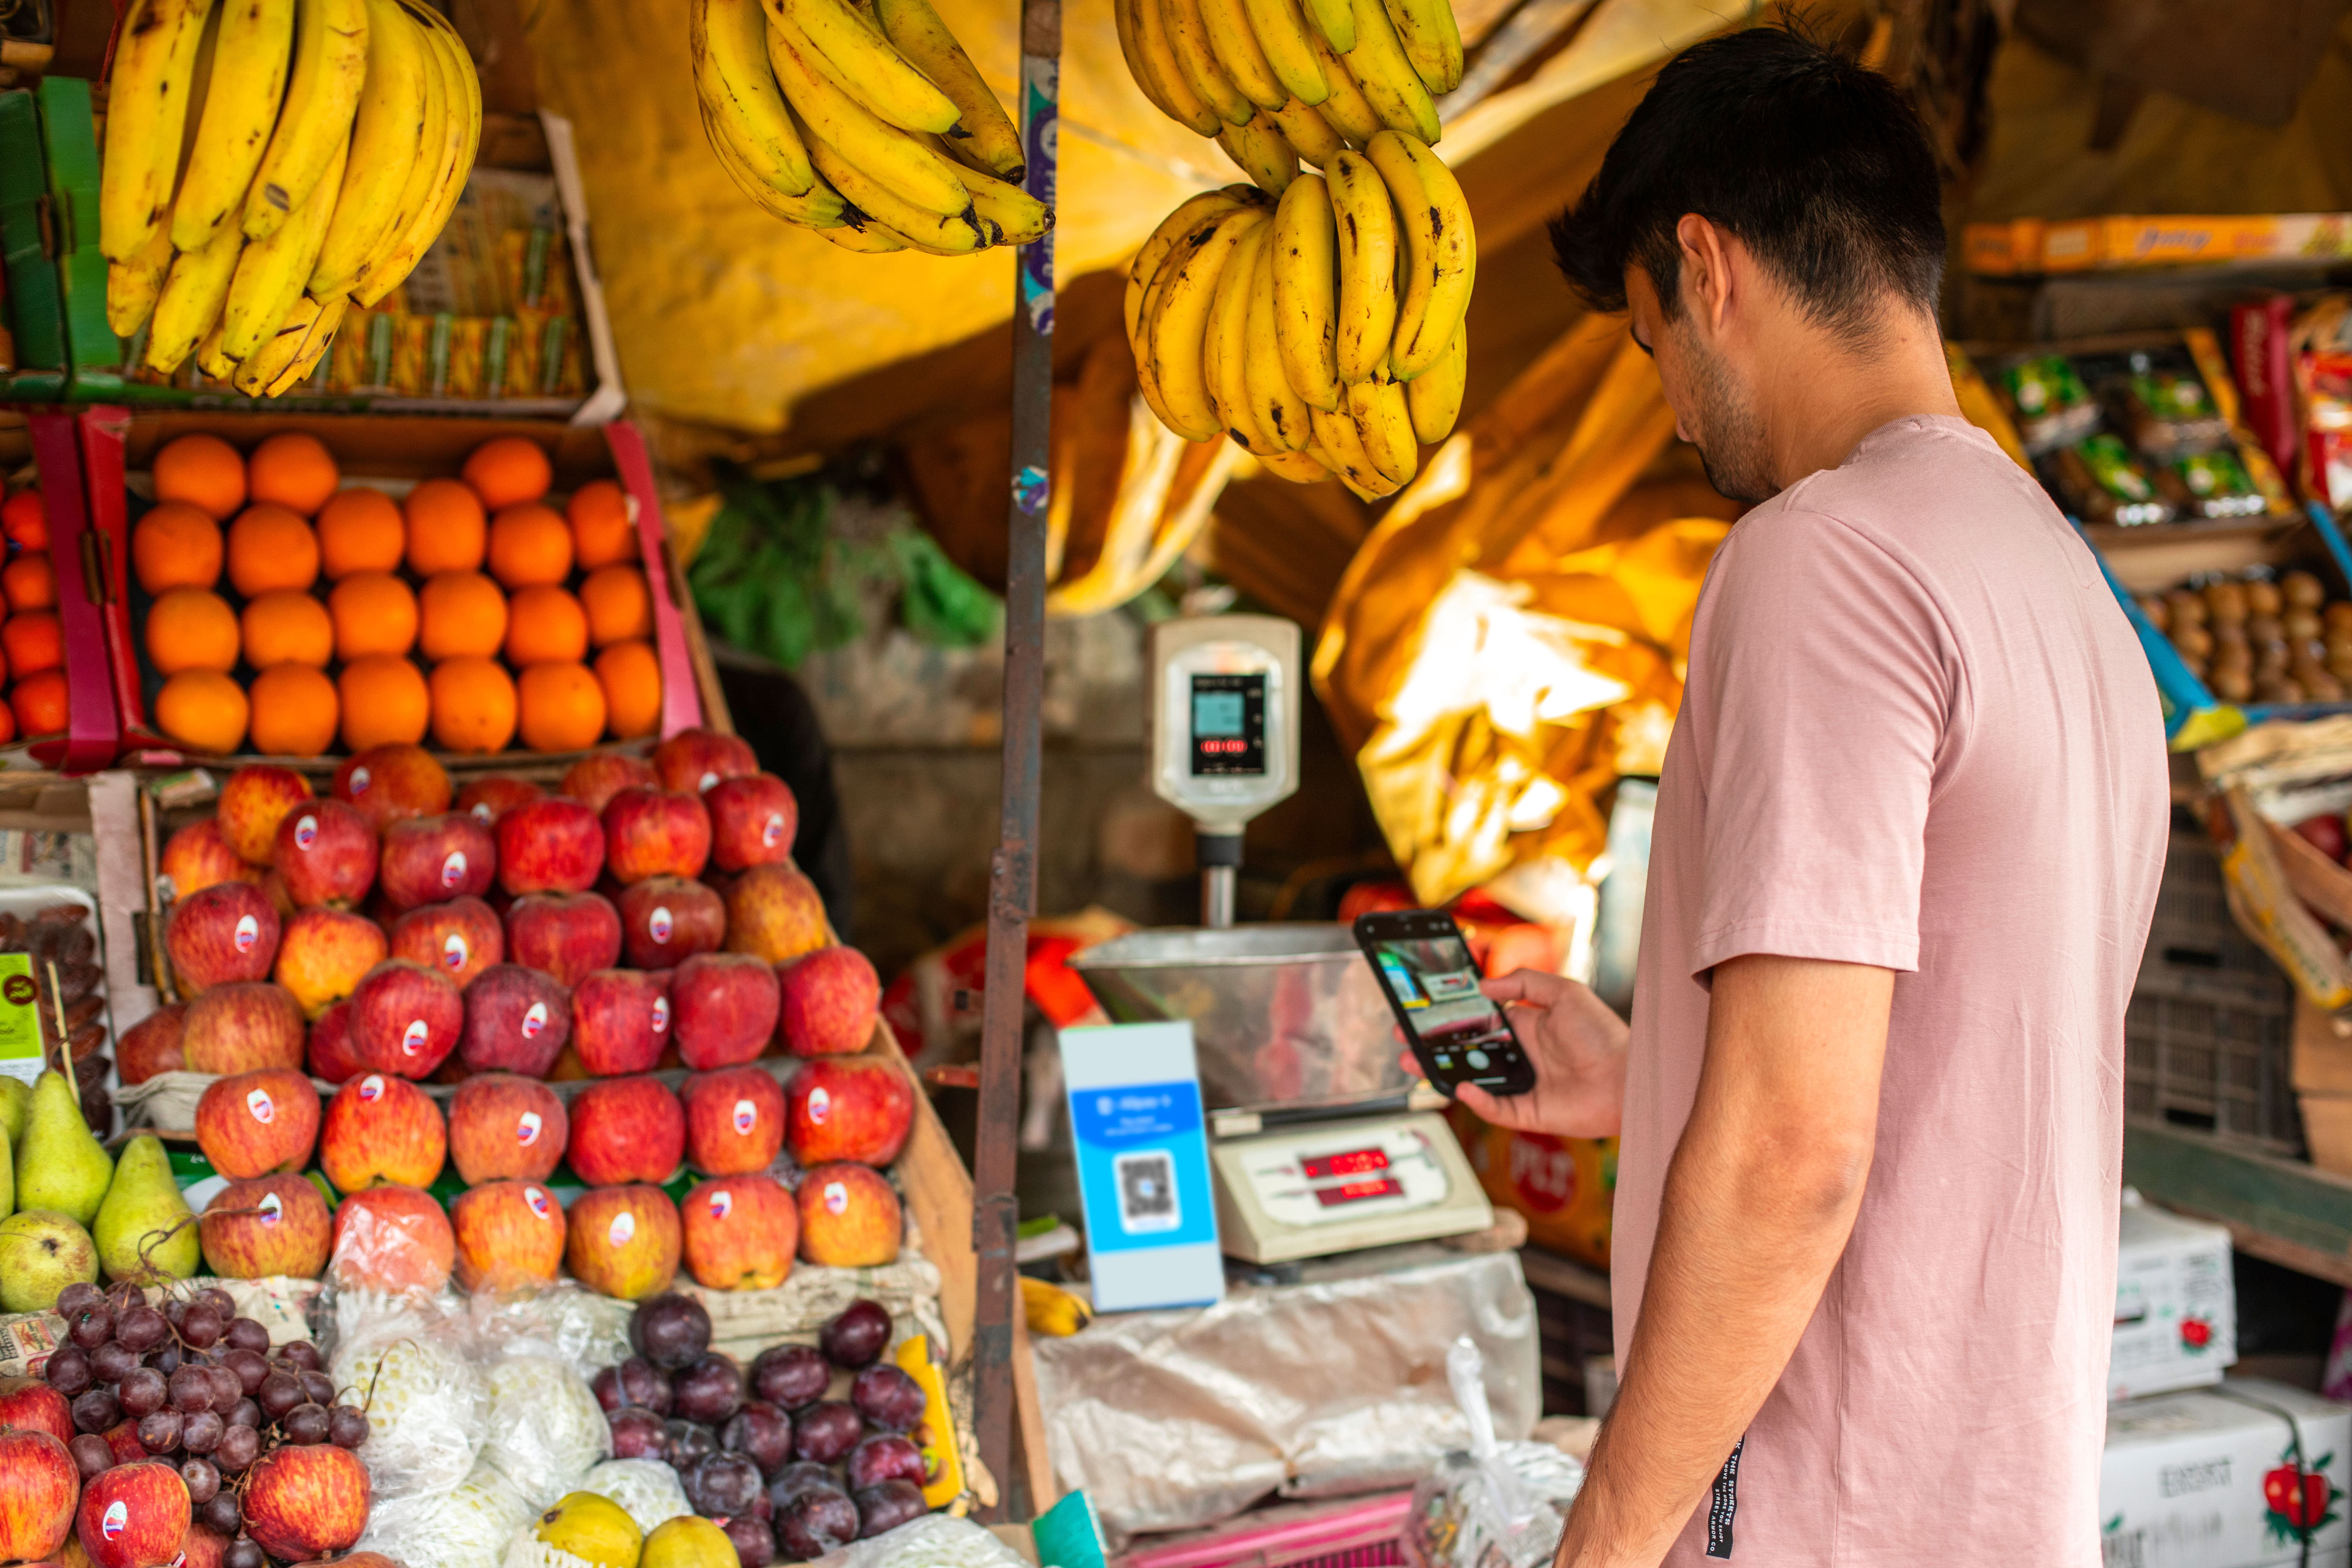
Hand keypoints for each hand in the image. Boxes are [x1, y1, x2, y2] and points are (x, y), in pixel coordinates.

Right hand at [1405, 969, 1627, 1137]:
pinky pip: (1493, 1108)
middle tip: (1405, 1037)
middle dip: (1432, 1044)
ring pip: (1471, 1080)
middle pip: (1466, 1051)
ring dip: (1441, 1071)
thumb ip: (1524, 983)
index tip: (1425, 1009)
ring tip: (1412, 1063)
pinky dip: (1475, 1100)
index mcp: (1526, 1026)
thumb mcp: (1565, 992)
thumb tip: (1483, 987)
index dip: (1451, 1015)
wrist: (1629, 1078)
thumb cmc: (1605, 1034)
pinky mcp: (1527, 1111)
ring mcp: (1521, 1084)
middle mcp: (1520, 1056)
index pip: (1478, 1019)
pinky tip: (1460, 1086)